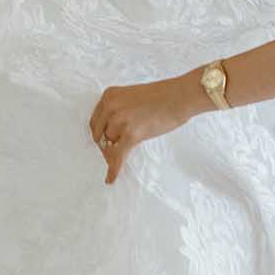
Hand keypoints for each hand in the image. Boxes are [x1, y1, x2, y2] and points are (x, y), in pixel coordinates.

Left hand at [88, 74, 203, 184]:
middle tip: (111, 155)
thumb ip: (119, 110)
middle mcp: (110, 106)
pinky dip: (114, 169)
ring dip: (114, 153)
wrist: (179, 96)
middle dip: (105, 146)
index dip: (99, 134)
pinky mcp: (131, 133)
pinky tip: (111, 179)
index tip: (103, 142)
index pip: (96, 120)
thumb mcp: (131, 97)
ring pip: (109, 145)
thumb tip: (113, 132)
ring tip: (121, 158)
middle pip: (99, 134)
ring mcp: (120, 119)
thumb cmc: (162, 96)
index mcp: (109, 95)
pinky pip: (118, 156)